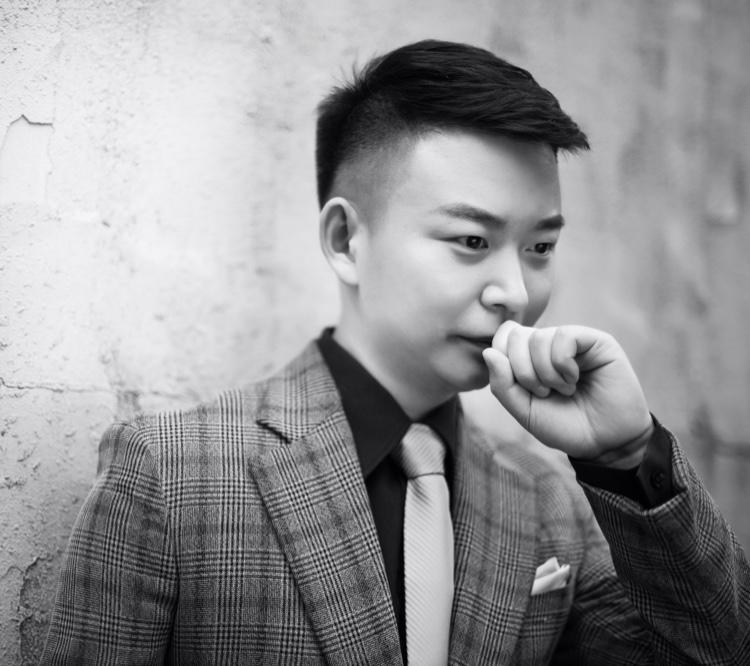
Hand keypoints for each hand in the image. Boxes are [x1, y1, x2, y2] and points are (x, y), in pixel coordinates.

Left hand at [482, 322, 652, 467]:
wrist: (605, 443)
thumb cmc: (565, 426)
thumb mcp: (525, 411)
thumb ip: (502, 385)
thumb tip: (488, 352)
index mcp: (529, 356)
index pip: (502, 337)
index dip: (504, 362)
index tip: (523, 389)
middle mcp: (549, 343)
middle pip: (515, 336)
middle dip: (522, 372)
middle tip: (543, 392)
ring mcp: (572, 340)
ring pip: (537, 338)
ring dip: (545, 373)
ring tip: (563, 390)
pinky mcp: (595, 340)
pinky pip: (563, 336)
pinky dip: (562, 364)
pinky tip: (574, 379)